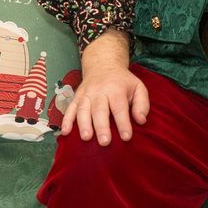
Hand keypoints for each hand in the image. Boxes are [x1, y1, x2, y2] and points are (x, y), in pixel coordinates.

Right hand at [60, 31, 150, 145]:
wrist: (103, 65)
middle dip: (102, 127)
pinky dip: (66, 120)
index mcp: (116, 90)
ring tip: (86, 138)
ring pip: (83, 110)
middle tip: (105, 142)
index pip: (120, 108)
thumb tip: (141, 121)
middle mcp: (99, 92)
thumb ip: (142, 104)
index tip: (126, 137)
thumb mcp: (138, 87)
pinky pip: (70, 109)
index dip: (123, 123)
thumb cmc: (123, 82)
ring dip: (83, 124)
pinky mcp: (76, 97)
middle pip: (100, 110)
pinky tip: (65, 132)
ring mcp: (86, 94)